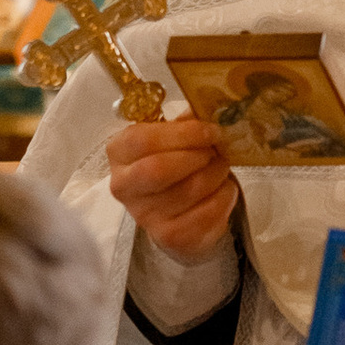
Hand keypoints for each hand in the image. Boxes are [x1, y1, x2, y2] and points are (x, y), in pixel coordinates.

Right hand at [107, 113, 236, 260]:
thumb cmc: (172, 164)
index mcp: (119, 153)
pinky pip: (208, 211)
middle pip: (159, 168)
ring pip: (190, 189)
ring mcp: (145, 215)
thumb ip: (184, 122)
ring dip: (216, 172)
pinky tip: (224, 188)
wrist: (175, 213)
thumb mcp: (171, 138)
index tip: (211, 130)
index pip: (141, 140)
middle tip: (217, 149)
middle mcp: (124, 186)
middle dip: (197, 155)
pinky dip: (225, 195)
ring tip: (221, 166)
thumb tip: (209, 108)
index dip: (182, 133)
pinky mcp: (170, 236)